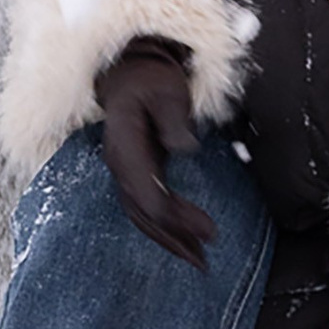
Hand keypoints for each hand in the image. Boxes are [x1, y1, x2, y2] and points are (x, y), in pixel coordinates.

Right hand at [96, 40, 216, 266]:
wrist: (131, 69)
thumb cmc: (151, 78)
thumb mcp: (167, 90)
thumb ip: (174, 119)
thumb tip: (183, 147)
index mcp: (125, 146)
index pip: (147, 193)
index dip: (177, 217)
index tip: (209, 231)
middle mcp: (119, 163)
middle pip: (143, 212)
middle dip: (174, 238)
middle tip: (205, 259)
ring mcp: (124, 169)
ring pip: (141, 214)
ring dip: (168, 239)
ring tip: (199, 259)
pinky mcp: (134, 171)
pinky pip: (144, 205)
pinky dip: (163, 226)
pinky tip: (183, 237)